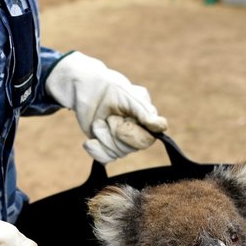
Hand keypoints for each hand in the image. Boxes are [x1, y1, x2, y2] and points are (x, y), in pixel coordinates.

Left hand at [46, 51, 167, 162]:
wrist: (84, 90)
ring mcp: (122, 140)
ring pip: (118, 153)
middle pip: (133, 148)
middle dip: (116, 132)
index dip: (133, 133)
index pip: (149, 138)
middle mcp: (137, 131)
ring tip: (98, 121)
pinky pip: (106, 159)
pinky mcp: (107, 146)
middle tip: (109, 117)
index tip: (120, 118)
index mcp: (146, 118)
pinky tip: (90, 141)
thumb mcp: (127, 95)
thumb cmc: (107, 87)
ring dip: (103, 136)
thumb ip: (143, 111)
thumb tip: (161, 127)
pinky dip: (96, 149)